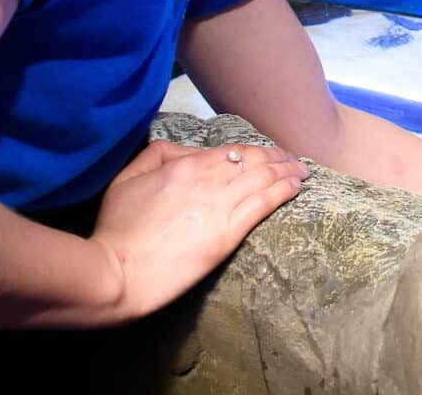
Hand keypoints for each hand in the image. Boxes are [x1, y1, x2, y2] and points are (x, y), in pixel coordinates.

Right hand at [89, 140, 309, 321]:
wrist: (118, 270)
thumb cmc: (118, 227)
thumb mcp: (127, 178)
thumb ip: (157, 154)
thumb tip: (186, 151)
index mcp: (186, 165)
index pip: (230, 151)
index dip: (254, 151)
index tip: (268, 153)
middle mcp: (209, 180)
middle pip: (253, 161)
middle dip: (278, 158)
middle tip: (294, 160)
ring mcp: (221, 206)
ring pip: (264, 178)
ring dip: (288, 172)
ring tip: (303, 172)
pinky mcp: (229, 233)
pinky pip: (264, 203)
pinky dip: (284, 191)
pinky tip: (297, 187)